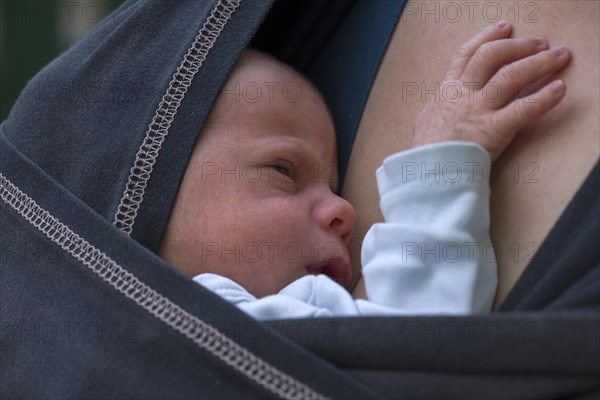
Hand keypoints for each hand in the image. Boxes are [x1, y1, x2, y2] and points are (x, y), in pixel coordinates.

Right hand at [411, 21, 570, 161]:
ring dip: (538, 63)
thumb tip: (441, 104)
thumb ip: (439, 107)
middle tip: (538, 43)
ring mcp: (478, 111)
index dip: (486, 37)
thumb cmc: (426, 152)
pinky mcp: (493, 130)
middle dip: (517, 46)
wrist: (426, 173)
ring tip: (557, 57)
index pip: (466, 54)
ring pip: (510, 76)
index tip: (504, 29)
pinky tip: (558, 90)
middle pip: (491, 56)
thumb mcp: (427, 121)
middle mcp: (463, 95)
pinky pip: (523, 110)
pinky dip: (544, 98)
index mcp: (447, 92)